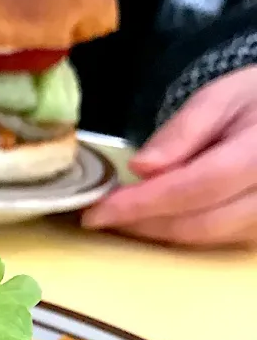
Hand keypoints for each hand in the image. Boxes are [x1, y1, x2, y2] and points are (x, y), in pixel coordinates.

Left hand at [82, 66, 256, 246]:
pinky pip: (214, 240)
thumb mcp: (219, 99)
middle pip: (199, 223)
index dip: (143, 203)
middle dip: (143, 223)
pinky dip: (178, 231)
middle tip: (100, 216)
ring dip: (157, 231)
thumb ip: (182, 133)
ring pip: (204, 239)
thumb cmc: (253, 102)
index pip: (196, 188)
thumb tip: (141, 168)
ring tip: (122, 215)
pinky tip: (153, 217)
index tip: (97, 211)